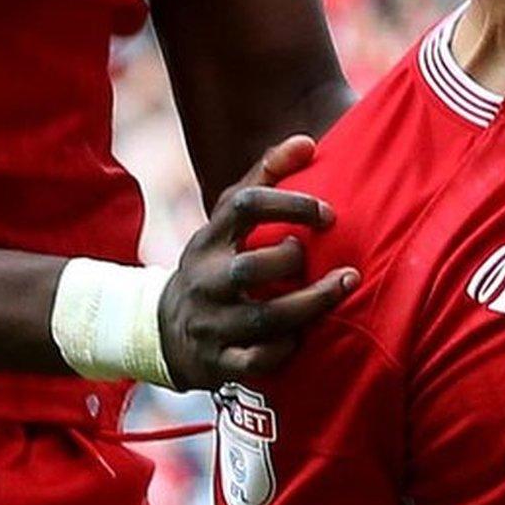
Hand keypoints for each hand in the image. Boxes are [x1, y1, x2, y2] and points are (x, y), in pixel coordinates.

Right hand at [157, 136, 359, 388]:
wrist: (161, 331)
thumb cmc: (215, 264)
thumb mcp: (227, 221)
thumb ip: (265, 178)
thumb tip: (307, 141)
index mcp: (210, 239)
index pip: (243, 206)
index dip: (290, 203)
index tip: (329, 213)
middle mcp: (206, 279)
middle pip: (250, 268)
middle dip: (294, 261)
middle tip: (333, 261)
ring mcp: (210, 323)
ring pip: (261, 318)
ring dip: (309, 305)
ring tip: (344, 287)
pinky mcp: (217, 362)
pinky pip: (255, 361)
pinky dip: (283, 350)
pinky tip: (303, 337)